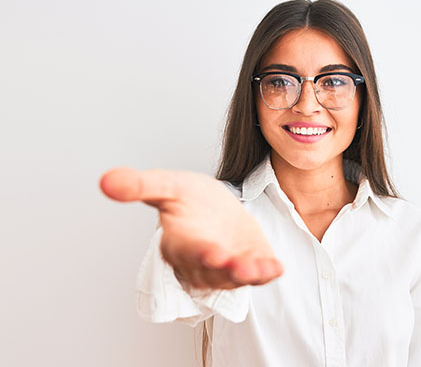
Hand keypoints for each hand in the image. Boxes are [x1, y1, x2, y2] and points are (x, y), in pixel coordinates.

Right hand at [99, 168, 283, 289]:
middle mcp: (204, 262)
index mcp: (180, 245)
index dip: (198, 254)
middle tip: (239, 266)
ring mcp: (229, 265)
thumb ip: (141, 186)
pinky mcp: (251, 263)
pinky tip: (277, 267)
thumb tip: (106, 181)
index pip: (187, 254)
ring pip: (238, 277)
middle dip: (227, 270)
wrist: (216, 205)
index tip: (210, 252)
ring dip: (250, 275)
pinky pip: (259, 273)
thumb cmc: (190, 199)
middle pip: (215, 272)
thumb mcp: (167, 185)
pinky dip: (267, 273)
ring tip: (262, 269)